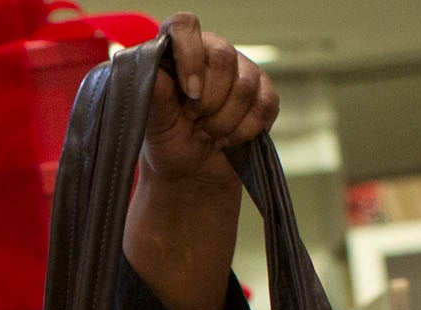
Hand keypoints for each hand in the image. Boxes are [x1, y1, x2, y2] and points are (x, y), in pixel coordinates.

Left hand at [141, 13, 279, 189]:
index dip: (190, 57)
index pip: (185, 26)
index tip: (189, 93)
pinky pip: (265, 105)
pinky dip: (245, 130)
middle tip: (194, 121)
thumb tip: (155, 73)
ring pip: (245, 86)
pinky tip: (227, 139)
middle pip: (223, 57)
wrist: (192, 173)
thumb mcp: (156, 124)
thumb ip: (157, 96)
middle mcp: (211, 52)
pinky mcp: (263, 93)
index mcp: (178, 50)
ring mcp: (241, 70)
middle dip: (209, 101)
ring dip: (224, 121)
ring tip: (207, 133)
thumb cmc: (169, 143)